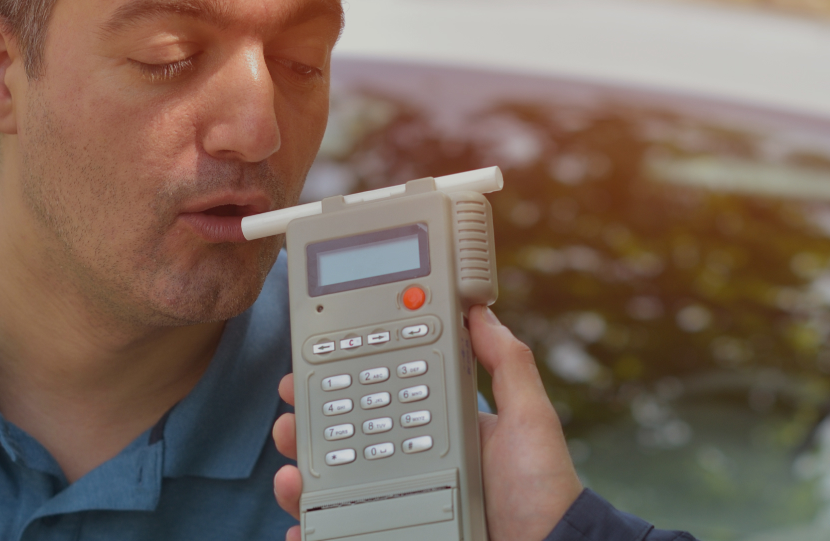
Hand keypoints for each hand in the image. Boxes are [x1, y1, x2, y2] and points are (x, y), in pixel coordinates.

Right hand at [271, 305, 583, 540]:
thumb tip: (480, 311)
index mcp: (439, 430)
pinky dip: (313, 529)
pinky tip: (299, 524)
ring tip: (289, 473)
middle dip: (306, 429)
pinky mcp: (396, 535)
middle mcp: (415, 465)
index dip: (340, 385)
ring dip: (299, 478)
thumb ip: (508, 364)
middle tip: (287, 419)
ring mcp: (403, 503)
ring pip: (334, 488)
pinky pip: (341, 532)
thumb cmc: (542, 492)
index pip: (379, 399)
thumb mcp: (530, 419)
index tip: (308, 372)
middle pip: (344, 442)